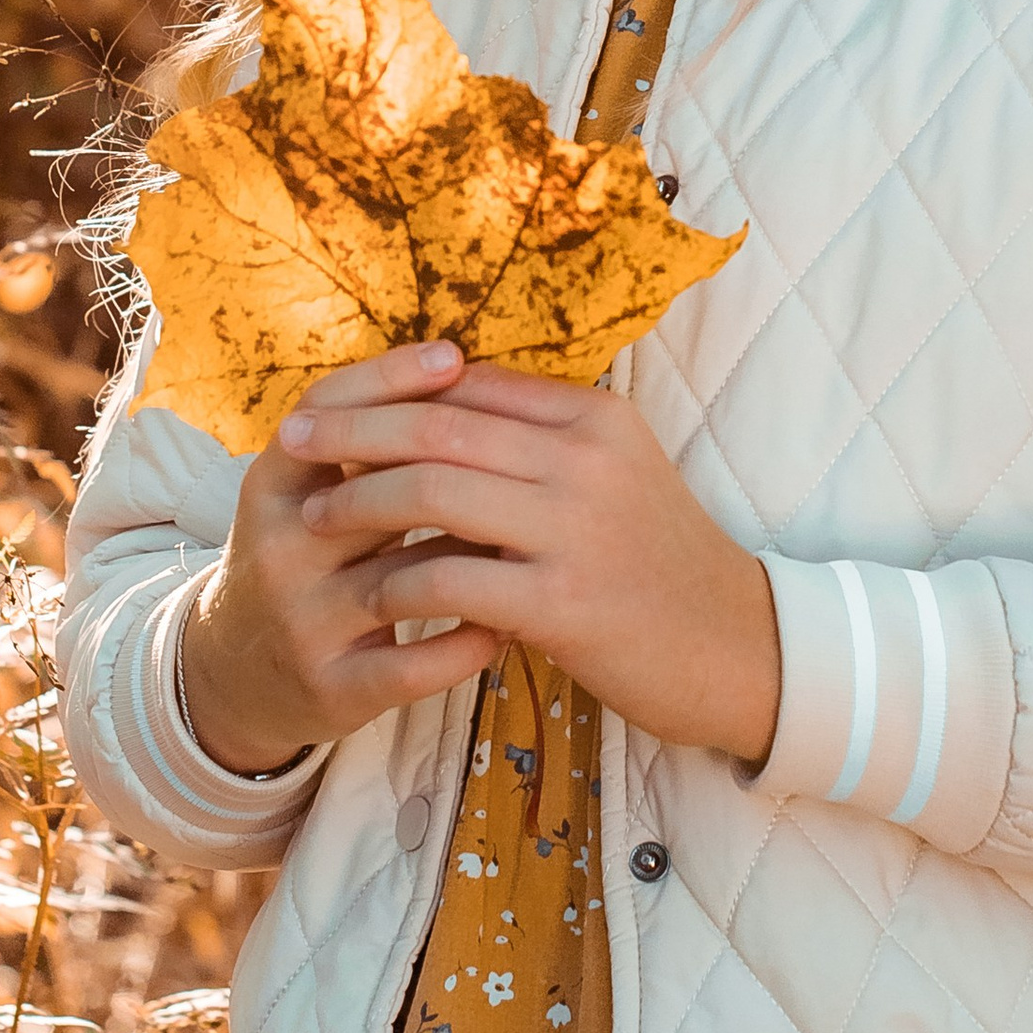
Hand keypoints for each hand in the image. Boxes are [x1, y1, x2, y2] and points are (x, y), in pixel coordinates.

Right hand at [176, 339, 521, 774]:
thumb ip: (367, 444)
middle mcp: (278, 549)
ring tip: (538, 538)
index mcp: (271, 487)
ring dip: (478, 561)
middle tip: (529, 453)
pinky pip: (416, 663)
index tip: (454, 354)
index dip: (386, 379)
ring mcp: (304, 622)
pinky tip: (510, 625)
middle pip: (372, 492)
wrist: (239, 673)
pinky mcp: (333, 687)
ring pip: (405, 580)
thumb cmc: (305, 559)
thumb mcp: (308, 494)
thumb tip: (465, 368)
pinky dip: (469, 642)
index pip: (322, 413)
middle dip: (453, 472)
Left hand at [276, 340, 781, 769]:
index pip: (469, 383)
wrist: (739, 649)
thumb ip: (537, 440)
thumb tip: (433, 409)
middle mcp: (584, 459)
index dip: (390, 389)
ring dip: (360, 502)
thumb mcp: (611, 475)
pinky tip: (373, 591)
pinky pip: (451, 577)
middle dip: (352, 431)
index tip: (332, 401)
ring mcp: (575, 530)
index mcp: (593, 418)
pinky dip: (400, 581)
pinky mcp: (564, 603)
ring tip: (317, 518)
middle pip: (437, 424)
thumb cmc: (658, 561)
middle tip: (294, 440)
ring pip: (433, 491)